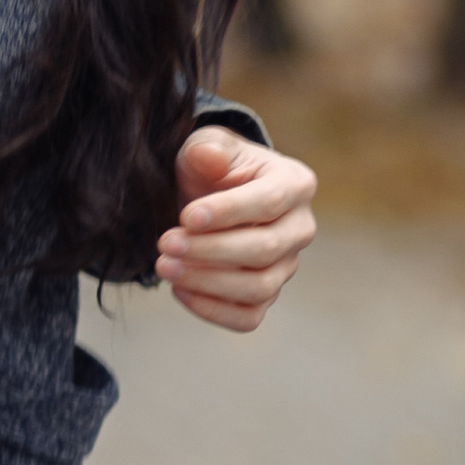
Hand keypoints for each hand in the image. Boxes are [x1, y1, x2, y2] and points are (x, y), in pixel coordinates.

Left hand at [155, 125, 316, 332]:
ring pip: (259, 288)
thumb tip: (207, 156)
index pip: (269, 202)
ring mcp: (286, 266)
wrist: (209, 198)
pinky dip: (212, 310)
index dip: (229, 212)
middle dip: (210, 250)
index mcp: (295, 184)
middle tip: (165, 244)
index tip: (187, 217)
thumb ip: (206, 149)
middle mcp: (299, 228)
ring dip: (207, 282)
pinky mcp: (265, 295)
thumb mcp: (206, 147)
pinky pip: (248, 317)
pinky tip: (179, 290)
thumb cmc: (213, 169)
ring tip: (164, 266)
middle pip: (264, 250)